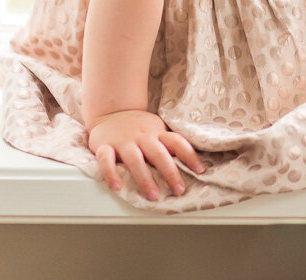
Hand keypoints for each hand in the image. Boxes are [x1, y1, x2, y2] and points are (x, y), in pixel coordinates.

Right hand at [85, 109, 205, 200]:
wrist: (111, 110)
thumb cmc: (138, 126)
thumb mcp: (156, 130)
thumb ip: (167, 144)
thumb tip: (190, 164)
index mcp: (157, 132)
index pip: (177, 142)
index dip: (190, 155)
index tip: (201, 171)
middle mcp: (142, 136)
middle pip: (158, 154)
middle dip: (170, 173)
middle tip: (179, 190)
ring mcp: (123, 141)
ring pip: (135, 160)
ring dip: (145, 179)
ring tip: (153, 196)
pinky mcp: (104, 145)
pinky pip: (106, 160)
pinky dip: (111, 174)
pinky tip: (117, 187)